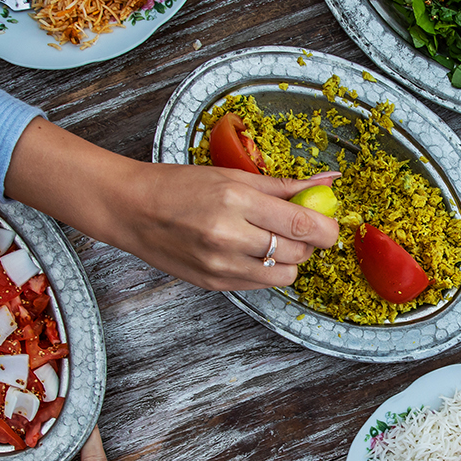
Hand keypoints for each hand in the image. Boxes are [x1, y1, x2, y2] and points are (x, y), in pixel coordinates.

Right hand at [3, 117, 340, 290]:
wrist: (130, 210)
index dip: (327, 228)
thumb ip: (282, 185)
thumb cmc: (178, 185)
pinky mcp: (214, 284)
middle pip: (298, 252)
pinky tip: (250, 251)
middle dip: (307, 242)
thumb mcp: (231, 175)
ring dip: (289, 260)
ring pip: (284, 275)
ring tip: (271, 240)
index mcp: (235, 201)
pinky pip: (260, 284)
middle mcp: (229, 237)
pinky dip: (266, 270)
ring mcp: (220, 265)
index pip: (302, 224)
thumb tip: (326, 184)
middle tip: (297, 227)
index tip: (330, 224)